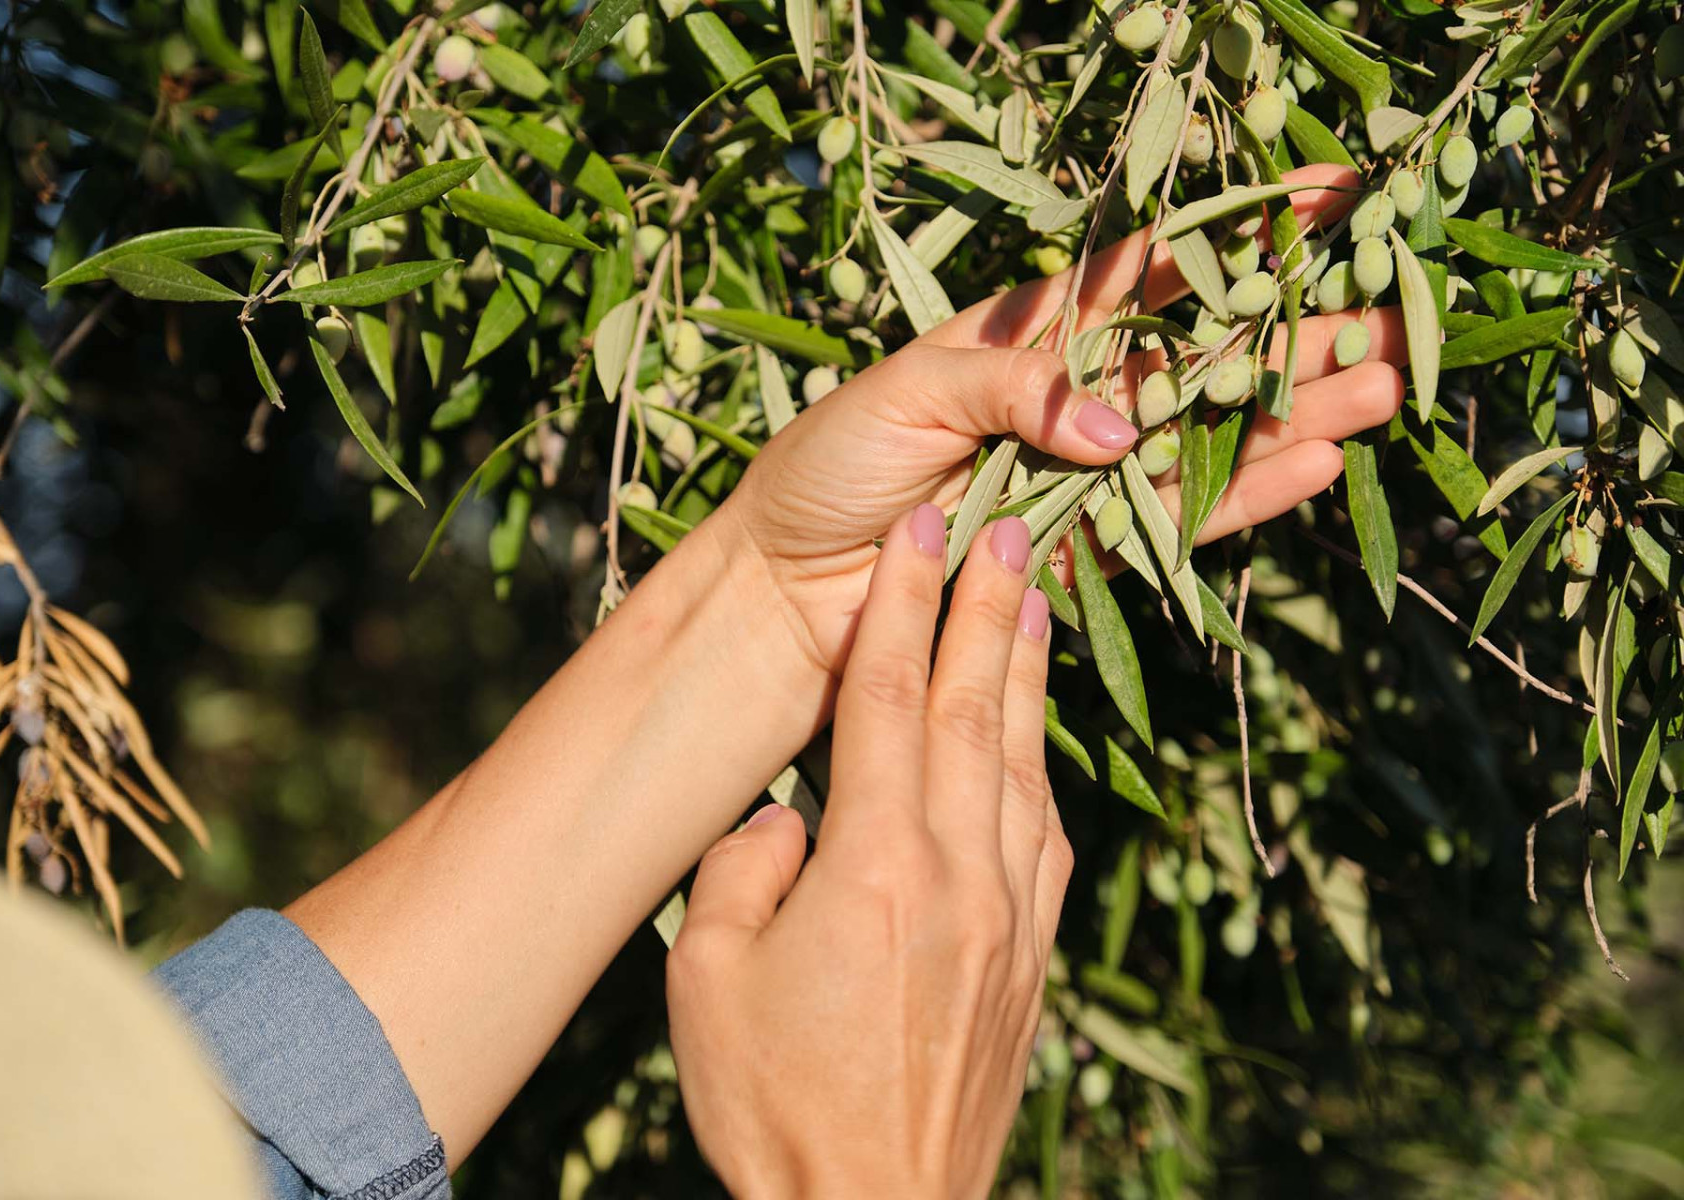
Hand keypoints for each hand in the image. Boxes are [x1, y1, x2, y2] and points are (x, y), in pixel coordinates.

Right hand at [668, 507, 1064, 1199]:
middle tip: (1007, 526)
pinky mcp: (1031, 963)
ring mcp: (1008, 920)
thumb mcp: (705, 981)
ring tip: (1032, 600)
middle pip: (977, 710)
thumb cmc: (773, 1103)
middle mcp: (957, 878)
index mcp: (872, 869)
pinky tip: (1036, 741)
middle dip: (987, 607)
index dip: (902, 605)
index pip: (890, 701)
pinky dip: (1041, 768)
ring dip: (1027, 673)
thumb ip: (742, 872)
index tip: (917, 531)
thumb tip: (786, 817)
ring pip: (1025, 764)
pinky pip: (1043, 837)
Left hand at [716, 163, 1404, 680]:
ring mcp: (1088, 474)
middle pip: (1205, 358)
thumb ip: (1015, 388)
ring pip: (1212, 437)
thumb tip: (1117, 426)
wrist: (792, 585)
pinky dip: (1245, 498)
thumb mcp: (912, 395)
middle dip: (1296, 334)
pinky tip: (1317, 464)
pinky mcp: (1086, 549)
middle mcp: (1075, 398)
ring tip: (1385, 386)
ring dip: (1295, 413)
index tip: (1327, 199)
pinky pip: (1178, 521)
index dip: (1235, 236)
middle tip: (1394, 317)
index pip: (1151, 271)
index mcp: (1032, 334)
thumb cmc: (831, 467)